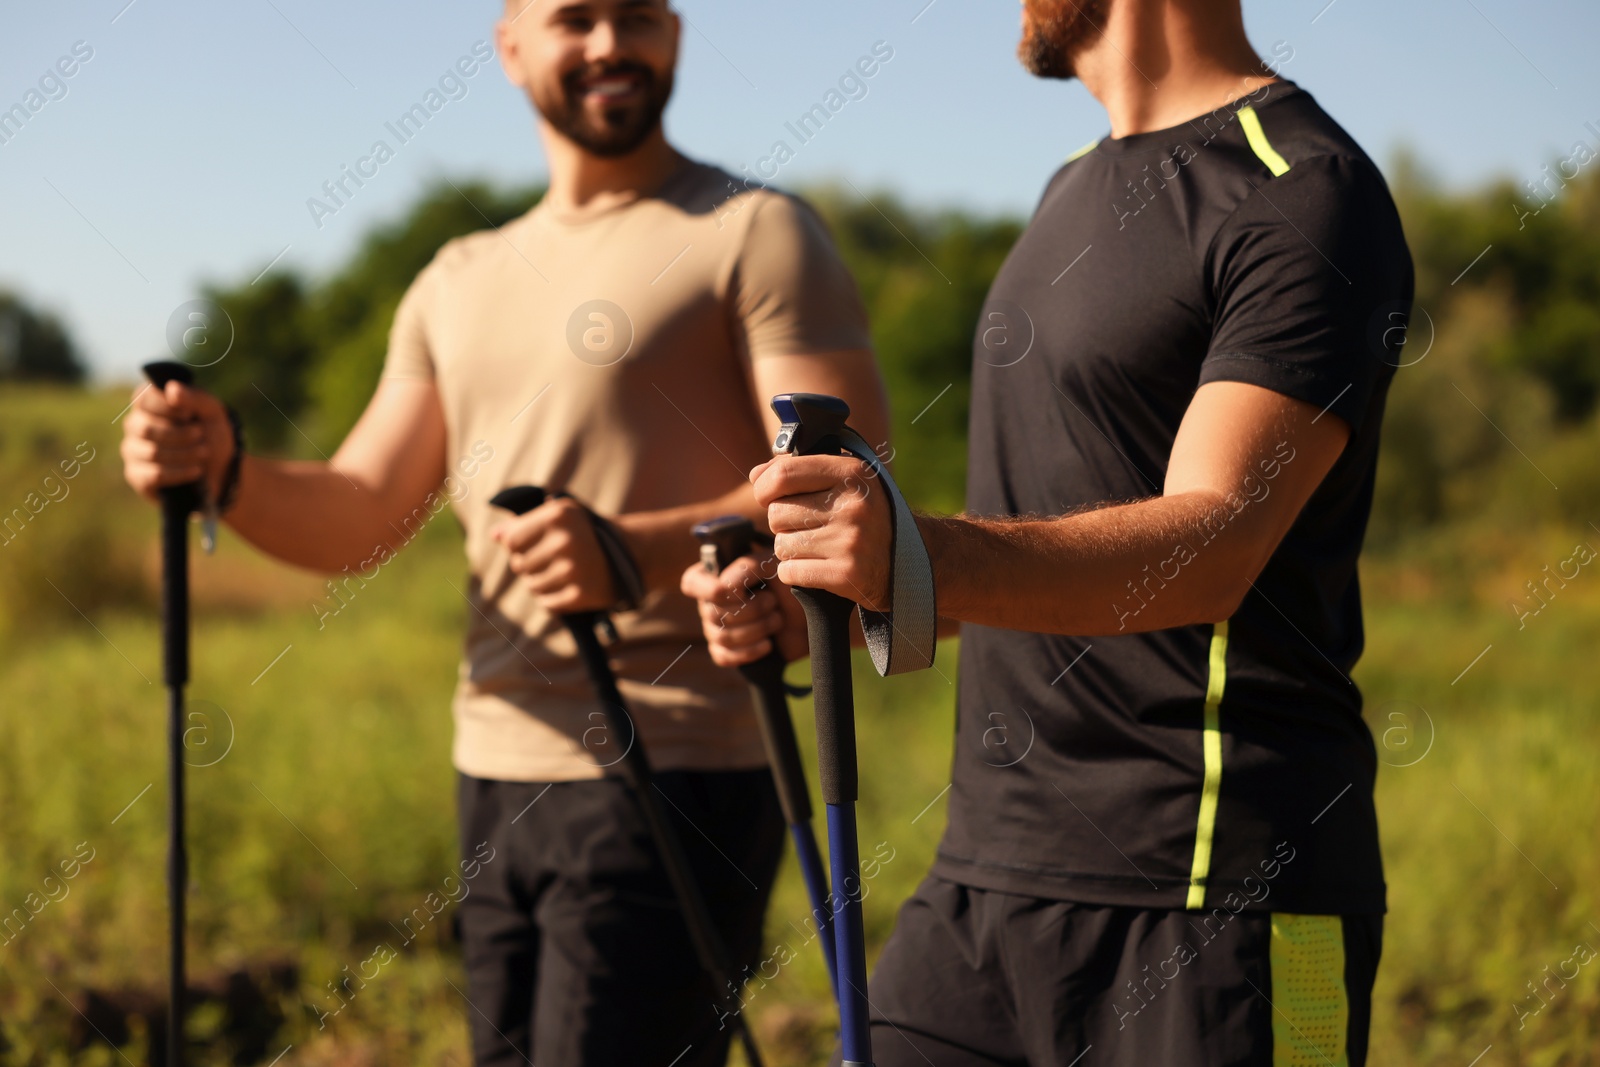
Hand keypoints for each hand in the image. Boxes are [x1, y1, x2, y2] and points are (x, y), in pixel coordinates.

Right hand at [121, 379, 235, 503]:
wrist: (222, 471)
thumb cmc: (213, 436)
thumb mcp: (212, 413)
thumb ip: (195, 398)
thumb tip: (171, 388)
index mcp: (150, 404)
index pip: (143, 399)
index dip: (167, 407)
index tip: (189, 414)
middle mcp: (135, 425)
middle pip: (145, 427)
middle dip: (180, 434)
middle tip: (201, 435)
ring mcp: (133, 450)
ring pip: (151, 452)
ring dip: (184, 453)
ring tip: (204, 453)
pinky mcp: (136, 475)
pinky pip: (153, 475)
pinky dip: (179, 472)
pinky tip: (196, 471)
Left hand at [492, 496, 616, 613]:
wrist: (629, 556)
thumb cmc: (584, 533)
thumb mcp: (558, 517)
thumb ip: (522, 524)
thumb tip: (494, 535)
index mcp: (557, 515)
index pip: (511, 540)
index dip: (518, 546)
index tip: (535, 545)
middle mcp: (565, 541)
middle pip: (519, 564)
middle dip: (530, 565)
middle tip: (552, 561)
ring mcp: (572, 569)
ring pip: (531, 585)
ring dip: (541, 583)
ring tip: (561, 574)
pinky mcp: (580, 594)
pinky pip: (546, 604)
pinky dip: (552, 600)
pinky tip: (567, 589)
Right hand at [680, 553, 808, 666]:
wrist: (811, 613)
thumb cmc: (788, 582)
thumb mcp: (771, 564)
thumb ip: (746, 567)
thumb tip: (724, 586)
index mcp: (715, 575)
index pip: (692, 583)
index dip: (709, 590)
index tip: (736, 590)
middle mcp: (710, 603)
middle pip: (713, 613)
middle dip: (750, 610)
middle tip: (773, 602)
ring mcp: (717, 629)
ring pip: (722, 636)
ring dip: (756, 629)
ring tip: (776, 620)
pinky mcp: (730, 652)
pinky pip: (724, 657)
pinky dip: (748, 652)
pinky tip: (768, 645)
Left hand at [751, 454, 892, 610]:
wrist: (908, 563)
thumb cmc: (867, 518)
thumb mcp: (847, 482)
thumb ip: (801, 470)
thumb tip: (755, 475)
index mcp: (852, 473)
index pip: (783, 474)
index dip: (764, 487)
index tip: (768, 496)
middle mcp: (853, 505)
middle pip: (777, 513)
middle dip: (782, 523)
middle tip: (807, 527)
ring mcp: (850, 541)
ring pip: (781, 545)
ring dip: (790, 550)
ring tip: (817, 548)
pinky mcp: (846, 574)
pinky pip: (790, 572)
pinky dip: (795, 573)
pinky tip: (818, 567)